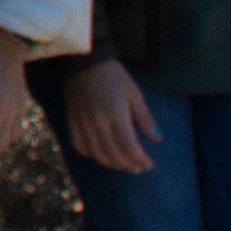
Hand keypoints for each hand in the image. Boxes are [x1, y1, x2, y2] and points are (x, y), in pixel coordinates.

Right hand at [51, 58, 157, 172]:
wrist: (84, 62)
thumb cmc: (114, 76)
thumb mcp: (134, 93)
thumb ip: (145, 117)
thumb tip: (159, 138)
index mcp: (116, 115)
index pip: (129, 146)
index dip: (140, 159)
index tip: (149, 165)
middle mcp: (98, 122)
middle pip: (113, 153)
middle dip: (128, 164)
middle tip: (138, 168)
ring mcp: (83, 123)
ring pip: (97, 153)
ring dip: (111, 163)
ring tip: (123, 165)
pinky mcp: (72, 121)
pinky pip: (79, 145)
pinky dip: (90, 154)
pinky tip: (100, 155)